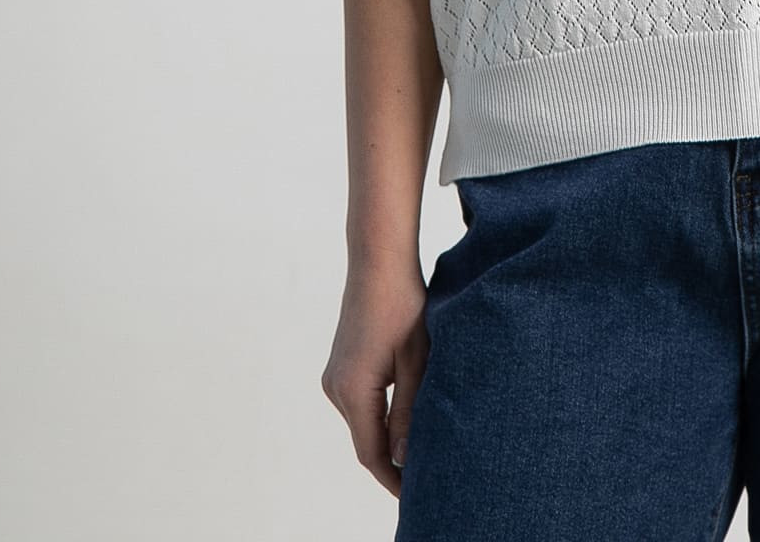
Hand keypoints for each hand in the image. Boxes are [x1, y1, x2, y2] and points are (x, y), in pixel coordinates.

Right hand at [321, 266, 429, 499]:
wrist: (378, 262)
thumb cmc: (403, 304)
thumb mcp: (415, 361)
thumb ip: (408, 411)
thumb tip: (403, 456)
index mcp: (354, 390)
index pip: (371, 453)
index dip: (393, 479)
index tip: (415, 497)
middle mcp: (336, 388)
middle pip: (364, 441)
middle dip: (391, 463)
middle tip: (424, 480)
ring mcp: (335, 376)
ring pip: (362, 423)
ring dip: (385, 439)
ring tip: (419, 452)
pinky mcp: (341, 365)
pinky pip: (359, 403)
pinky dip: (379, 417)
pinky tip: (402, 419)